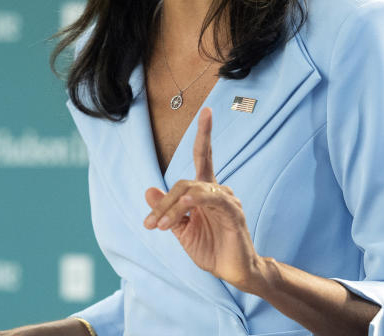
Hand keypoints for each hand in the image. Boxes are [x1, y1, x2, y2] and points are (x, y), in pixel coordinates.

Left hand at [143, 108, 265, 291]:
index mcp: (206, 191)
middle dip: (164, 202)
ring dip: (172, 208)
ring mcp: (228, 200)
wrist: (233, 272)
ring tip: (161, 226)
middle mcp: (219, 191)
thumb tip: (148, 190)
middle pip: (185, 182)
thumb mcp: (182, 230)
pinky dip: (195, 202)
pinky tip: (186, 207)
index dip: (204, 134)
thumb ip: (167, 210)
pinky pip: (212, 201)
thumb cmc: (211, 249)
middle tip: (150, 224)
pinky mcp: (234, 213)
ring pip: (193, 191)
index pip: (204, 156)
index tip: (207, 111)